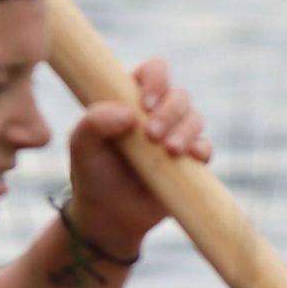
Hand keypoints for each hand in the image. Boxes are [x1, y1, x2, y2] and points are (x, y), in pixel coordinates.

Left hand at [65, 57, 210, 256]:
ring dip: (185, 130)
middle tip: (151, 135)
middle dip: (170, 112)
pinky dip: (201, 149)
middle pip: (179, 95)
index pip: (154, 71)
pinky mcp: (189, 162)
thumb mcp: (81, 145)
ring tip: (169, 151)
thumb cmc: (92, 173)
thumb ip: (94, 121)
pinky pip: (205, 147)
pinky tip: (191, 158)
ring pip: (195, 118)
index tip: (145, 104)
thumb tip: (129, 113)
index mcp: (132, 98)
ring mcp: (176, 136)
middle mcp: (157, 113)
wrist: (108, 216)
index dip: (156, 80)